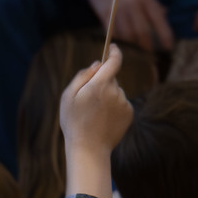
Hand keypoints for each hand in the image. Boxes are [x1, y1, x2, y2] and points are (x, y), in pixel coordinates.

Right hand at [60, 44, 133, 197]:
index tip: (112, 47)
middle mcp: (116, 92)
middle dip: (102, 82)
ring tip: (94, 114)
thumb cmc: (74, 122)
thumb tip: (98, 64)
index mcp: (100, 85)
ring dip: (107, 96)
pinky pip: (121, 103)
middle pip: (111, 78)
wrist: (89, 149)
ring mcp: (124, 103)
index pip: (114, 61)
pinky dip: (114, 107)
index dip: (114, 52)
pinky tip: (103, 119)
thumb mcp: (68, 96)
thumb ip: (83, 76)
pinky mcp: (129, 113)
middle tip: (88, 99)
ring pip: (116, 91)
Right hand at [78, 0, 173, 50]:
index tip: (169, 47)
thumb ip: (152, 1)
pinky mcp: (104, 13)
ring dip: (132, 44)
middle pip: (142, 32)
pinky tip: (121, 39)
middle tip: (150, 52)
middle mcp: (132, 3)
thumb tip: (165, 13)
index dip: (165, 34)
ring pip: (127, 35)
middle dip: (147, 45)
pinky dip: (118, 39)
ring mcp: (117, 9)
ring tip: (135, 46)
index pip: (158, 18)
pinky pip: (113, 33)